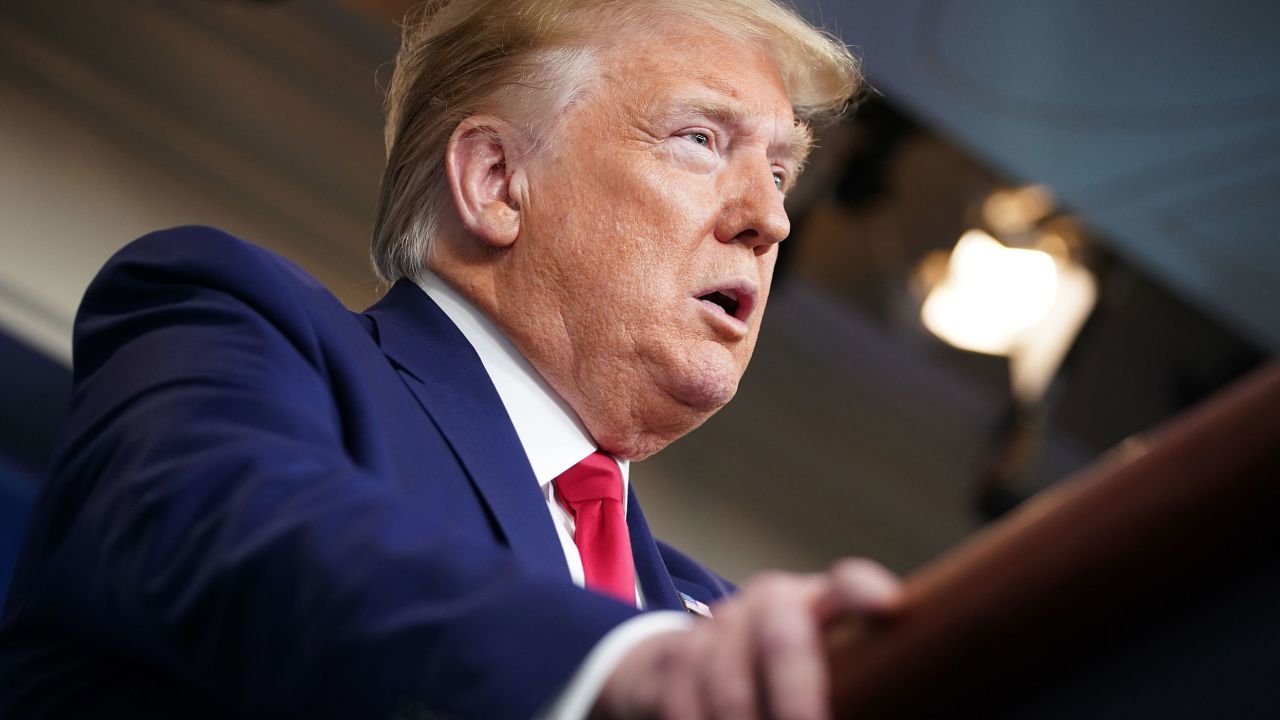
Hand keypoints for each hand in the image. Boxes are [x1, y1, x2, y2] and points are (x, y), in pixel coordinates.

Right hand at [593, 558, 902, 719]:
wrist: (698, 662)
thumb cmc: (791, 679)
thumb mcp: (830, 668)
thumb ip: (858, 678)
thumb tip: (907, 708)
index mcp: (820, 604)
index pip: (847, 584)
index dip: (863, 589)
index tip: (887, 606)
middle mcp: (770, 603)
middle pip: (781, 635)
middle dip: (796, 694)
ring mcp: (721, 626)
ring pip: (725, 676)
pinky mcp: (678, 652)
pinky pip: (682, 695)